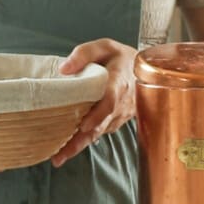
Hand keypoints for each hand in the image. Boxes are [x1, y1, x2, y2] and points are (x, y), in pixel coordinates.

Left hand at [51, 38, 137, 167]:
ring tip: (58, 157)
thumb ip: (84, 54)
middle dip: (80, 142)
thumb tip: (63, 69)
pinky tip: (67, 148)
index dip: (97, 115)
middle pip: (100, 126)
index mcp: (118, 82)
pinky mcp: (116, 121)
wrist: (145, 69)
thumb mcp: (104, 46)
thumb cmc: (120, 57)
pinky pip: (100, 132)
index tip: (82, 126)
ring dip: (79, 146)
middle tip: (60, 156)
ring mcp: (120, 115)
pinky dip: (84, 141)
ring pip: (98, 133)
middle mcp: (121, 103)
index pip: (109, 102)